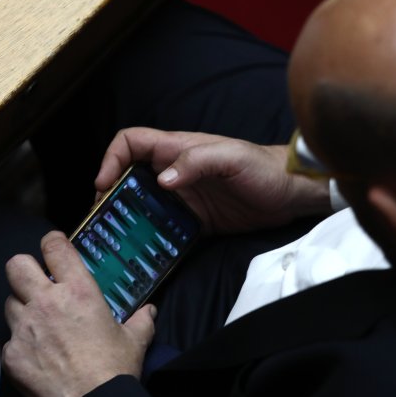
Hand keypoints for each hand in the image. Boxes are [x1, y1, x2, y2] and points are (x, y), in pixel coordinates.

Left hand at [2, 231, 155, 396]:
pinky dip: (21, 346)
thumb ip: (142, 320)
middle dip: (23, 270)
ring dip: (22, 310)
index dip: (51, 243)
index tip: (53, 248)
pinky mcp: (12, 354)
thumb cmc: (114, 369)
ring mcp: (24, 327)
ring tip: (38, 326)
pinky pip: (9, 341)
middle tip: (36, 283)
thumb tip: (149, 311)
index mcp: (77, 290)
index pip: (53, 246)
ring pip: (9, 303)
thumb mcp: (135, 339)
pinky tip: (37, 358)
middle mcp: (46, 302)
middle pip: (16, 265)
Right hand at [95, 127, 331, 234]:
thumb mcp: (232, 158)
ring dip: (127, 219)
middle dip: (110, 194)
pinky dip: (151, 239)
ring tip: (114, 239)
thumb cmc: (265, 167)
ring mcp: (183, 197)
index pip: (131, 142)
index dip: (111, 158)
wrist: (293, 194)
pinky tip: (144, 253)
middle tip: (102, 219)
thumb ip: (196, 162)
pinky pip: (164, 229)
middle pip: (129, 176)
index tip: (103, 184)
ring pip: (143, 205)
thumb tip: (162, 180)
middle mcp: (175, 171)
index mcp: (178, 148)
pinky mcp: (195, 222)